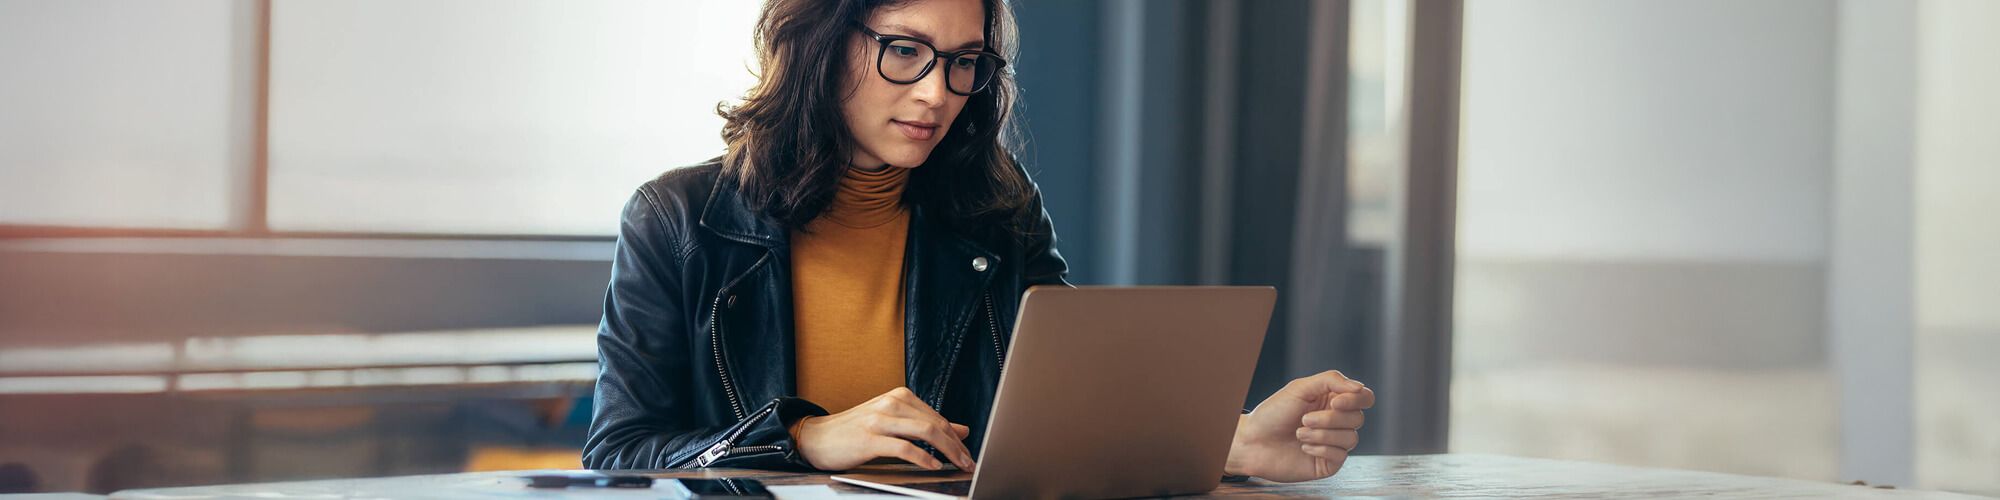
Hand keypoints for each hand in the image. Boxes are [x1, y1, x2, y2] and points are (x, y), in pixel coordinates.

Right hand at [790, 387, 975, 470]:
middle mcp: (892, 403)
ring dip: (947, 451)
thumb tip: (961, 430)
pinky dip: (923, 458)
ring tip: (958, 465)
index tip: (968, 454)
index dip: (957, 438)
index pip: (938, 417)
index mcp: (899, 397)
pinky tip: (933, 465)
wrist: (816, 437)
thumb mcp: (893, 422)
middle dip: (957, 446)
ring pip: (925, 432)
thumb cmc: (855, 431)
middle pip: (936, 424)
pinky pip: (904, 448)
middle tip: (969, 463)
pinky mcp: (869, 438)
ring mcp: (880, 419)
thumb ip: (925, 424)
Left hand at [1224, 370, 1373, 481]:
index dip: (1355, 400)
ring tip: (1299, 433)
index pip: (1364, 397)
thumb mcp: (1300, 388)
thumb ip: (1331, 381)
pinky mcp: (1328, 463)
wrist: (1252, 442)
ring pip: (1351, 438)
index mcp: (1333, 400)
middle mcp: (1337, 421)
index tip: (1334, 402)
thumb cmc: (1273, 413)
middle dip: (1330, 419)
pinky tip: (1303, 447)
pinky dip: (1321, 448)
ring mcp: (1334, 443)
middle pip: (1358, 418)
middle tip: (1304, 419)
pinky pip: (1340, 455)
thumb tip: (1360, 387)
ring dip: (1322, 434)